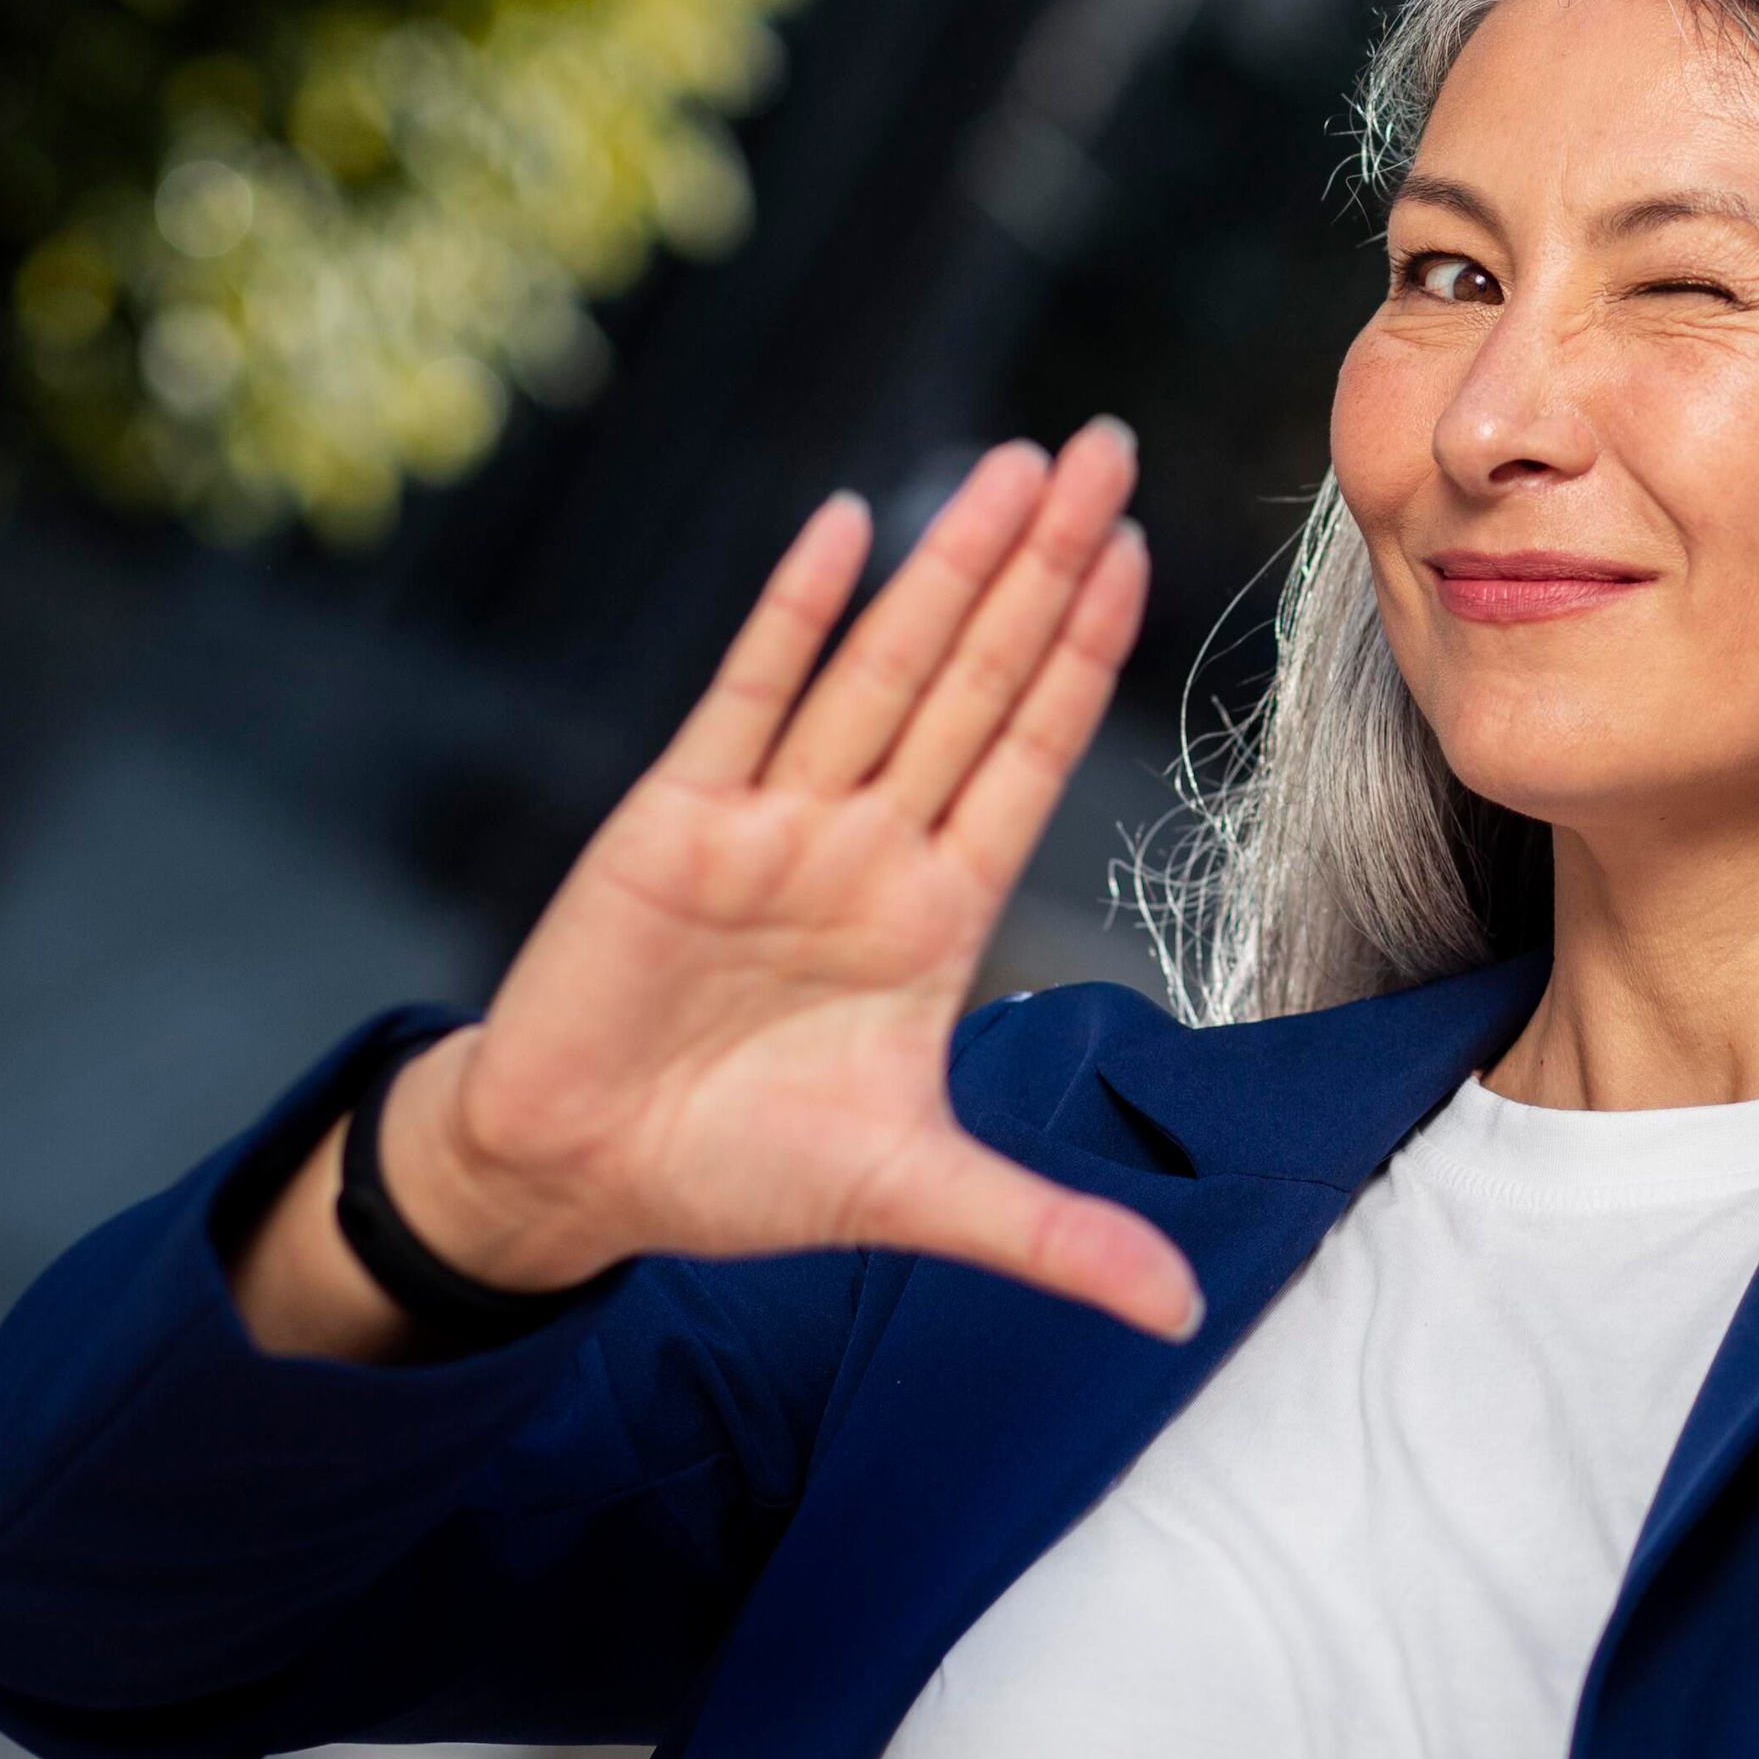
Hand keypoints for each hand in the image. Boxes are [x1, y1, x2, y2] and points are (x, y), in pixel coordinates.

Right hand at [245, 421, 1201, 1352]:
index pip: (1031, 749)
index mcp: (934, 908)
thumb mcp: (920, 1200)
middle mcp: (868, 840)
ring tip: (1017, 463)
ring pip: (884, 663)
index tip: (1144, 550)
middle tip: (1112, 446)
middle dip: (1047, 564)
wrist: (577, 1176)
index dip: (1087, 652)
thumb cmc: (743, 1170)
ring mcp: (775, 817)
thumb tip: (1181, 1312)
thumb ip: (1051, 1238)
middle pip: (980, 674)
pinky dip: (795, 612)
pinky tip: (849, 525)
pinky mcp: (675, 819)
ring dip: (951, 564)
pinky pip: (748, 696)